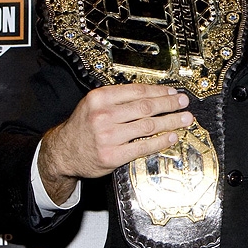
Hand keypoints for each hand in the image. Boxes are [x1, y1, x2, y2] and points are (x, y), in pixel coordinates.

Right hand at [38, 83, 192, 202]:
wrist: (62, 153)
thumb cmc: (82, 128)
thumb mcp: (93, 105)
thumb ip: (118, 99)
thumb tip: (152, 95)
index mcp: (99, 98)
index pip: (137, 91)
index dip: (159, 91)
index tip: (173, 92)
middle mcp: (103, 115)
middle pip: (145, 107)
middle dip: (169, 105)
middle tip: (184, 103)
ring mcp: (108, 137)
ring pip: (148, 126)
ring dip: (171, 121)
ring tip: (184, 119)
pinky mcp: (113, 155)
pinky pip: (143, 146)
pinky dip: (161, 141)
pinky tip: (172, 136)